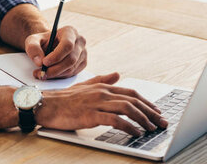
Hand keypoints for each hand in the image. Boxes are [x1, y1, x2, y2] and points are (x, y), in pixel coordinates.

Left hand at [25, 25, 86, 79]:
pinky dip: (60, 76)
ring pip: (71, 68)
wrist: (49, 46)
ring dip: (56, 74)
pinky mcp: (83, 63)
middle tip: (42, 73)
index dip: (56, 56)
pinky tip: (51, 74)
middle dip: (55, 69)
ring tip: (42, 74)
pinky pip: (72, 74)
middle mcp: (80, 41)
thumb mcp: (33, 40)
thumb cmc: (43, 41)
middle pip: (71, 59)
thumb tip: (39, 62)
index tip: (44, 62)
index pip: (67, 45)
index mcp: (70, 31)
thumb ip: (33, 48)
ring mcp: (83, 53)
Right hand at [35, 73, 167, 135]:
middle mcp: (102, 92)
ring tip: (152, 129)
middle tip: (161, 122)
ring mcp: (97, 103)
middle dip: (150, 112)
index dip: (146, 102)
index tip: (156, 110)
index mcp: (102, 86)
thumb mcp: (84, 86)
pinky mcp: (91, 115)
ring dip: (143, 119)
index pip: (130, 92)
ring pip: (127, 109)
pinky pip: (115, 120)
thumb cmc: (62, 99)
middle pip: (133, 100)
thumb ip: (102, 80)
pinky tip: (135, 133)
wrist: (45, 104)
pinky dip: (129, 127)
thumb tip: (117, 74)